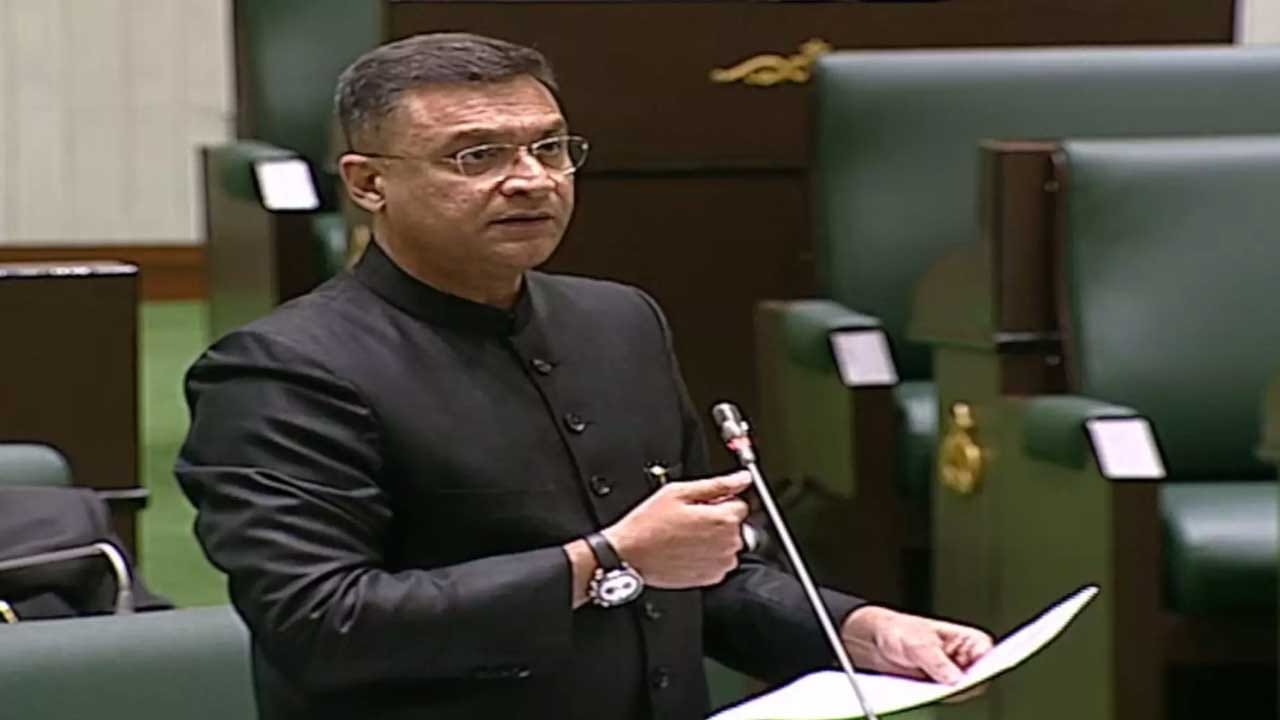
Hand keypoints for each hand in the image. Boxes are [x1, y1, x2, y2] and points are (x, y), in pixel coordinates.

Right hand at [603, 471, 750, 588]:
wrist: (630, 555)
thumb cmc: (648, 525)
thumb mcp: (679, 493)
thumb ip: (717, 484)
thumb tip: (741, 478)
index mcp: (722, 519)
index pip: (740, 504)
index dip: (720, 501)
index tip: (703, 504)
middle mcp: (727, 544)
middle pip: (735, 525)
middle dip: (717, 519)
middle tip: (689, 519)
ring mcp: (720, 563)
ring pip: (728, 543)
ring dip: (713, 538)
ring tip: (685, 535)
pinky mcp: (710, 577)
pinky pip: (718, 561)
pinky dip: (707, 555)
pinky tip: (686, 549)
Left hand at [840, 605, 992, 684]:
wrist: (875, 641)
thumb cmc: (899, 631)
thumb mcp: (917, 644)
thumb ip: (937, 661)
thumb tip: (955, 679)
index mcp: (966, 639)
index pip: (987, 653)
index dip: (985, 664)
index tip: (973, 674)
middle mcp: (963, 658)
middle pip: (978, 677)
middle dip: (966, 683)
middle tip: (951, 685)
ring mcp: (951, 674)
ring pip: (962, 690)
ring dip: (950, 692)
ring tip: (932, 687)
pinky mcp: (938, 688)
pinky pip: (944, 697)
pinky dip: (937, 697)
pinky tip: (925, 693)